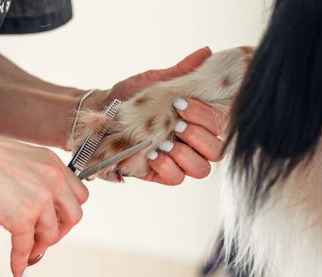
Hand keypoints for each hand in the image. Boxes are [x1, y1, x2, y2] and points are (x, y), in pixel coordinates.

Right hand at [0, 127, 88, 276]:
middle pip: (73, 216)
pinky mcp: (21, 218)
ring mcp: (39, 200)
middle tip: (44, 238)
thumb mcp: (17, 156)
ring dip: (39, 247)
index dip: (66, 211)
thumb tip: (31, 196)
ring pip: (51, 235)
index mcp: (52, 163)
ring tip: (28, 252)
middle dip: (60, 230)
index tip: (56, 219)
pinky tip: (16, 267)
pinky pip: (26, 247)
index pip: (77, 194)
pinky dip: (21, 261)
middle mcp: (52, 180)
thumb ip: (31, 175)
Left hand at [88, 48, 226, 184]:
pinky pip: (177, 179)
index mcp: (198, 122)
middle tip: (177, 124)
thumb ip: (182, 72)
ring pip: (201, 169)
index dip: (207, 117)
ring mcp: (179, 161)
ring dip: (186, 155)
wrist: (101, 117)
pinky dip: (168, 168)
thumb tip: (206, 52)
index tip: (182, 104)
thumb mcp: (156, 82)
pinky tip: (154, 155)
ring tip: (166, 142)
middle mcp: (193, 144)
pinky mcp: (162, 175)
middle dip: (199, 136)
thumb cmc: (131, 99)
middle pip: (216, 151)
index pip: (220, 126)